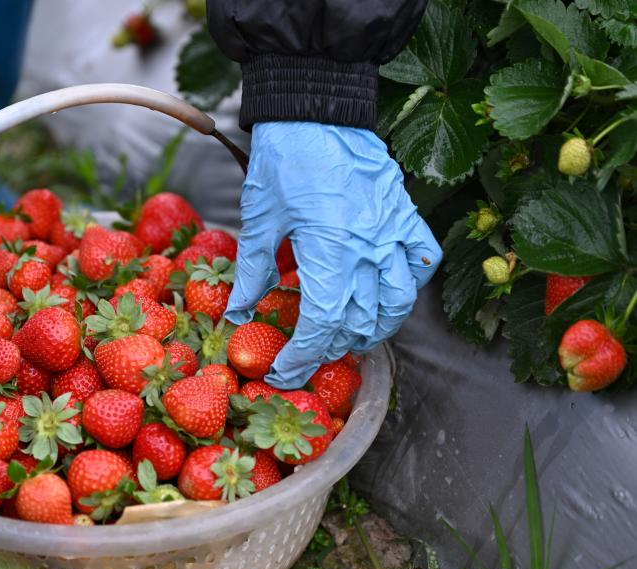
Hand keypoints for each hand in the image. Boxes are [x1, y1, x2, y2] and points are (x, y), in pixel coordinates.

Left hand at [224, 122, 441, 388]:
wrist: (317, 107)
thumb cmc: (283, 158)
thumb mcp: (259, 217)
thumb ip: (253, 269)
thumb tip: (238, 311)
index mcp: (329, 251)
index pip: (322, 324)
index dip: (302, 356)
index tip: (282, 371)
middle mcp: (369, 247)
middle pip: (360, 320)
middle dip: (331, 348)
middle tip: (307, 357)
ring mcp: (393, 231)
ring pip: (398, 301)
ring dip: (376, 328)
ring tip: (352, 339)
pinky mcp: (405, 214)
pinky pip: (421, 260)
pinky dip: (408, 284)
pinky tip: (389, 294)